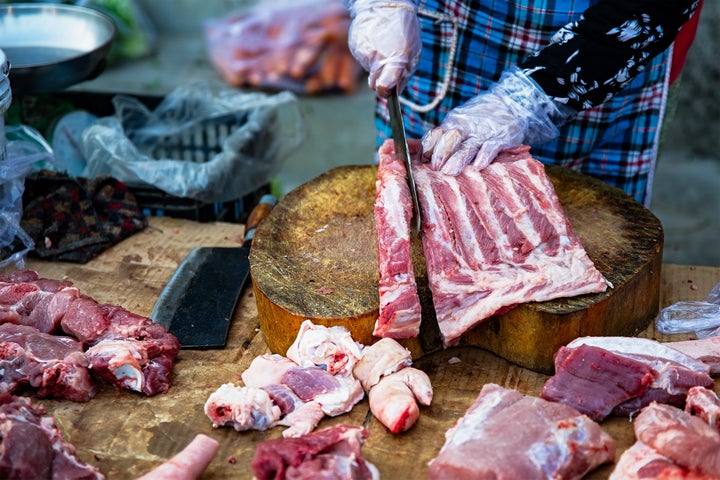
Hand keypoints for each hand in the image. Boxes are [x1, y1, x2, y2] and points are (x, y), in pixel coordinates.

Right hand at [346, 0, 420, 96]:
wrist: (385, 5)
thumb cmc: (404, 30)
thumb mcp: (413, 53)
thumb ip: (404, 75)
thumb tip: (395, 92)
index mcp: (395, 61)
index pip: (384, 87)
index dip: (385, 92)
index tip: (387, 90)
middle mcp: (378, 58)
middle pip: (373, 83)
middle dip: (379, 78)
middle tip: (387, 64)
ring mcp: (364, 52)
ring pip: (368, 69)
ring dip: (374, 62)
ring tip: (382, 45)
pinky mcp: (355, 46)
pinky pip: (362, 57)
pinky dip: (367, 53)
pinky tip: (374, 41)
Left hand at [421, 67, 572, 174]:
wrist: (512, 103)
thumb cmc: (481, 118)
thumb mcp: (461, 122)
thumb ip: (446, 137)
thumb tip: (424, 158)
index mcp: (453, 123)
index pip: (435, 134)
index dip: (427, 148)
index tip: (421, 162)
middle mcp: (465, 127)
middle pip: (449, 139)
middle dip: (440, 154)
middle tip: (435, 168)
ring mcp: (483, 133)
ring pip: (467, 146)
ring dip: (458, 159)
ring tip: (450, 172)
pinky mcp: (500, 138)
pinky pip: (490, 148)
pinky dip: (484, 157)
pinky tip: (479, 167)